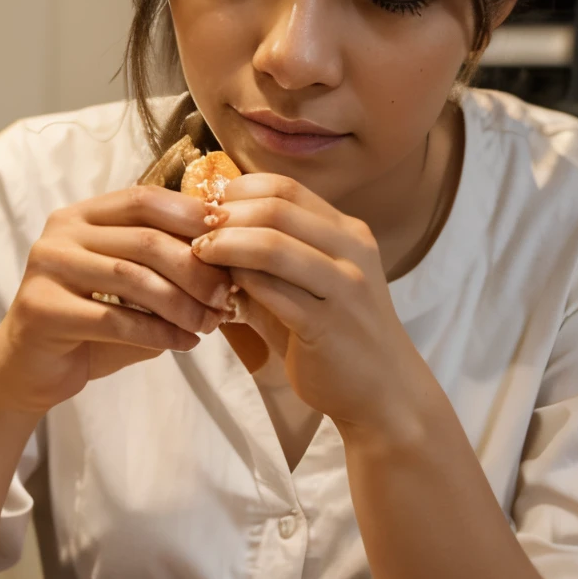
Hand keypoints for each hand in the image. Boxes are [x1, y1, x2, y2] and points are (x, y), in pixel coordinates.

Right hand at [0, 187, 232, 416]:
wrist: (30, 369)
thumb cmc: (88, 325)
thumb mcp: (129, 286)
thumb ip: (164, 267)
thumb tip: (229, 261)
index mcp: (81, 216)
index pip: (143, 199)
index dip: (189, 214)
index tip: (230, 237)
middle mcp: (61, 233)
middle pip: (144, 239)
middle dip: (195, 268)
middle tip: (226, 297)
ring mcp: (47, 268)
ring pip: (132, 277)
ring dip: (181, 303)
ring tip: (209, 324)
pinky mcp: (42, 308)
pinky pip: (114, 319)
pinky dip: (158, 333)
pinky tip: (185, 344)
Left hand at [191, 173, 435, 437]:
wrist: (383, 390)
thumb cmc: (335, 334)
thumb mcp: (311, 284)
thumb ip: (271, 258)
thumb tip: (211, 231)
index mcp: (348, 232)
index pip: (286, 188)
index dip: (240, 191)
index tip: (210, 207)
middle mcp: (352, 250)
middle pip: (277, 208)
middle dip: (227, 215)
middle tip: (194, 229)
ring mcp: (344, 286)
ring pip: (273, 245)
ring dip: (226, 244)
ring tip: (199, 253)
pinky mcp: (327, 324)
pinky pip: (273, 292)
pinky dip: (240, 283)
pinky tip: (220, 291)